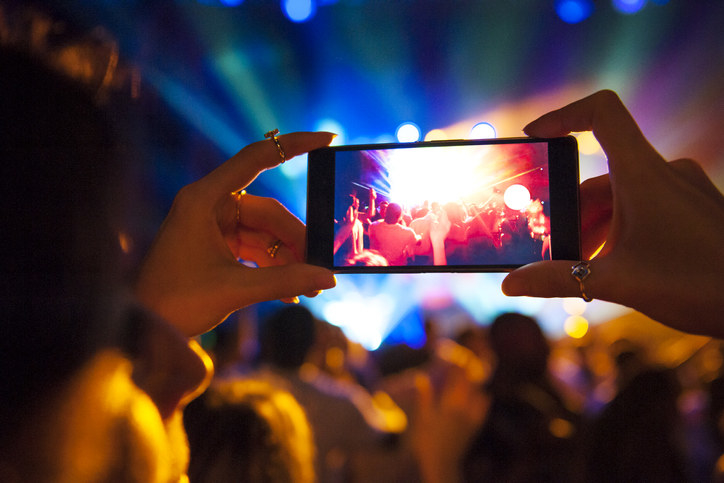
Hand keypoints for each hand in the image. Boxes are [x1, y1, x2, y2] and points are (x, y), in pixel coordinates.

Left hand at [135, 132, 336, 336]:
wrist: (143, 328)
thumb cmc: (176, 303)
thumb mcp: (235, 290)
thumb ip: (285, 281)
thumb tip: (328, 278)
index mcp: (204, 199)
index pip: (256, 159)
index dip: (293, 146)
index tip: (326, 138)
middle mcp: (209, 206)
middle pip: (269, 212)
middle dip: (296, 242)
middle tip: (319, 270)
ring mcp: (213, 226)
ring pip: (266, 234)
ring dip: (287, 260)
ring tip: (308, 288)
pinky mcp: (217, 246)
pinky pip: (256, 249)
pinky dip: (273, 268)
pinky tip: (290, 292)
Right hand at [411, 366, 488, 482]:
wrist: (442, 463)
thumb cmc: (427, 440)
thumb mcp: (422, 418)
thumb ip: (424, 397)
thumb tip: (421, 377)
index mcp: (448, 404)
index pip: (455, 380)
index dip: (457, 367)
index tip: (459, 356)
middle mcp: (462, 408)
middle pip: (469, 385)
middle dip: (469, 372)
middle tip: (469, 361)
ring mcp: (470, 418)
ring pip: (478, 395)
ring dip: (477, 385)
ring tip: (475, 377)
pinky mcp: (475, 427)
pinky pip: (483, 409)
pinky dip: (483, 400)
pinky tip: (483, 396)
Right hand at [502, 90, 723, 336]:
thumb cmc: (699, 285)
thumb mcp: (617, 283)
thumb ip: (557, 280)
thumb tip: (510, 284)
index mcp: (643, 175)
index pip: (601, 113)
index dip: (562, 115)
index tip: (534, 138)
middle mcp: (665, 173)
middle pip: (599, 176)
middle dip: (570, 213)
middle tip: (551, 247)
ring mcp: (682, 190)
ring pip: (621, 196)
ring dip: (594, 227)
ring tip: (582, 267)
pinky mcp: (694, 209)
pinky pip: (645, 207)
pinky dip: (620, 229)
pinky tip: (614, 266)